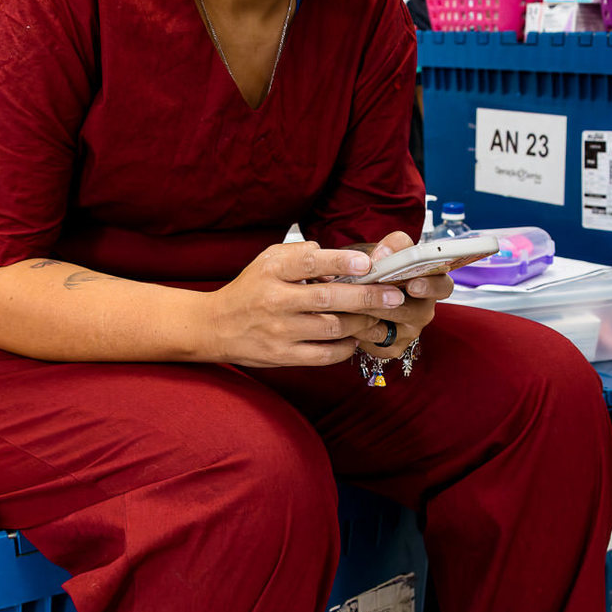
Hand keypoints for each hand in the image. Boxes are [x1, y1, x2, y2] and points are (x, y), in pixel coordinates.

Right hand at [206, 241, 407, 367]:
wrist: (215, 327)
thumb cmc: (250, 289)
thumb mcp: (267, 261)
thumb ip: (301, 254)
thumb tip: (340, 257)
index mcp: (271, 271)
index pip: (309, 262)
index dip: (341, 261)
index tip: (368, 263)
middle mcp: (275, 301)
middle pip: (328, 298)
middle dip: (367, 296)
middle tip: (395, 296)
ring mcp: (279, 331)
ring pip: (332, 327)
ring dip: (362, 322)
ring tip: (378, 316)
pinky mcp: (282, 356)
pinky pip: (324, 355)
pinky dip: (345, 348)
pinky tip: (355, 339)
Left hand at [354, 230, 452, 361]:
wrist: (358, 289)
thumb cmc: (380, 267)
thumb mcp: (389, 250)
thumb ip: (393, 246)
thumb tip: (383, 256)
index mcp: (431, 284)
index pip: (443, 287)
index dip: (430, 287)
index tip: (412, 284)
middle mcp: (424, 310)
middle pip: (414, 312)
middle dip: (387, 302)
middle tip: (367, 293)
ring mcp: (409, 332)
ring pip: (388, 329)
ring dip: (366, 316)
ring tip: (345, 303)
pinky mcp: (393, 347)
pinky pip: (375, 344)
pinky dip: (357, 332)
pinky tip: (344, 320)